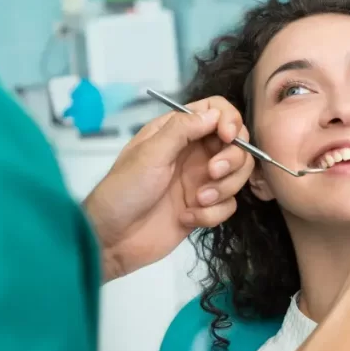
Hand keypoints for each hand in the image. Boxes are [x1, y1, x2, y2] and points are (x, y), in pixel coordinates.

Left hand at [83, 96, 254, 281]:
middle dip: (231, 158)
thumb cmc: (124, 190)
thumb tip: (214, 114)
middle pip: (235, 144)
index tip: (228, 137)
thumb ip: (182, 130)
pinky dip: (212, 213)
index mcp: (176, 132)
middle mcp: (193, 152)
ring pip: (236, 175)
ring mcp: (200, 181)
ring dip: (223, 189)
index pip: (215, 111)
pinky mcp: (204, 208)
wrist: (113, 239)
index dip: (229, 120)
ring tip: (198, 201)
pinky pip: (228, 205)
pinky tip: (187, 218)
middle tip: (213, 173)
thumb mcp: (149, 154)